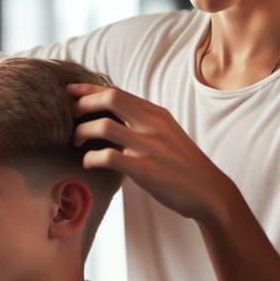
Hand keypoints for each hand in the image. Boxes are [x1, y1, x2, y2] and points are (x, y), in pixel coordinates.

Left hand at [68, 83, 231, 221]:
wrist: (209, 191)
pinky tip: (88, 163)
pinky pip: (108, 157)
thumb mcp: (166, 133)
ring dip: (82, 132)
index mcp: (156, 113)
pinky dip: (91, 159)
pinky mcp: (145, 170)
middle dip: (83, 104)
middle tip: (70, 118)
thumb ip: (143, 123)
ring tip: (76, 142)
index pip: (117, 92)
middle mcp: (152, 124)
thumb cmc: (183, 165)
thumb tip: (112, 118)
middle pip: (110, 99)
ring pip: (103, 127)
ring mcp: (149, 146)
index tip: (70, 91)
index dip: (89, 89)